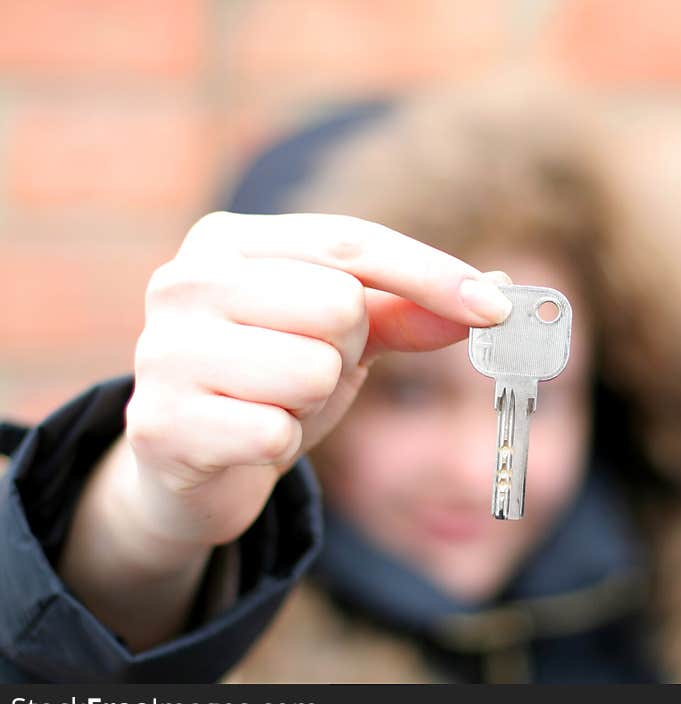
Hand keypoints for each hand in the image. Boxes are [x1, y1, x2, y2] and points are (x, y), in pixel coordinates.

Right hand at [119, 212, 511, 562]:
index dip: (431, 275)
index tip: (496, 309)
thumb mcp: (340, 337)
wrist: (188, 464)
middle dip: (342, 351)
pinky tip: (245, 442)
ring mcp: (164, 350)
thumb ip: (408, 311)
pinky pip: (275, 435)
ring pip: (312, 371)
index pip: (351, 241)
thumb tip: (497, 295)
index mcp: (228, 239)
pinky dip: (279, 447)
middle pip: (338, 304)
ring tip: (270, 404)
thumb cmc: (270, 381)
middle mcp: (185, 280)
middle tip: (302, 369)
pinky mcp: (160, 423)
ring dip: (309, 402)